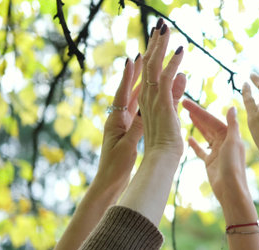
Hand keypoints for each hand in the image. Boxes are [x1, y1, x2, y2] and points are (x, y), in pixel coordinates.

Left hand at [95, 55, 143, 195]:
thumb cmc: (115, 167)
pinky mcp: (128, 131)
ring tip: (149, 70)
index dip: (129, 76)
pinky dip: (145, 99)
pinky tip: (151, 94)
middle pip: (128, 92)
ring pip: (134, 99)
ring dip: (141, 84)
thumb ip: (136, 128)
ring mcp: (122, 124)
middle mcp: (118, 119)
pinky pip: (138, 110)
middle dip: (136, 74)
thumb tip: (145, 109)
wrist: (108, 183)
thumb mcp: (127, 146)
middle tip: (144, 56)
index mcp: (115, 121)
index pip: (123, 94)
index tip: (133, 59)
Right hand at [138, 19, 185, 157]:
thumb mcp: (170, 114)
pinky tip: (179, 50)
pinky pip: (166, 78)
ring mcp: (153, 99)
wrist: (161, 159)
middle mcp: (147, 96)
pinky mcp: (162, 103)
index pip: (149, 72)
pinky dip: (172, 63)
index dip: (152, 54)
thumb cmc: (166, 143)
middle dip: (154, 43)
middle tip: (159, 27)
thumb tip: (183, 76)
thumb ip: (175, 94)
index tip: (156, 41)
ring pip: (154, 66)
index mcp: (147, 100)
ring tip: (164, 28)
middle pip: (149, 64)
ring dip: (160, 46)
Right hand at [183, 100, 247, 203]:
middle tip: (183, 104)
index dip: (199, 110)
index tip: (186, 102)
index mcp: (230, 135)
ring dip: (197, 125)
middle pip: (208, 125)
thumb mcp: (233, 142)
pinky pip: (201, 150)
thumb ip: (232, 125)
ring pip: (205, 135)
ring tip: (187, 116)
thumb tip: (231, 107)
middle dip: (197, 115)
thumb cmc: (233, 166)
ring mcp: (217, 151)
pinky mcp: (210, 162)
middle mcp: (224, 141)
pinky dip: (196, 144)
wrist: (230, 190)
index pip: (211, 119)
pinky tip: (188, 138)